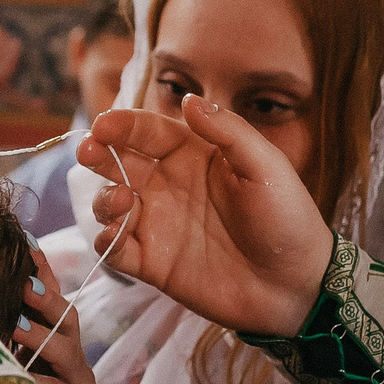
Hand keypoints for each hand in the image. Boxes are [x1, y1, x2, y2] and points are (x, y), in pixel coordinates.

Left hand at [11, 245, 107, 383]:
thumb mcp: (19, 367)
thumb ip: (6, 339)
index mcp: (55, 341)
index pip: (51, 298)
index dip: (42, 271)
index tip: (26, 243)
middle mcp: (71, 357)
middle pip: (67, 317)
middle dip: (45, 298)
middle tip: (23, 284)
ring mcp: (78, 382)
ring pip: (66, 350)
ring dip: (39, 336)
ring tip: (15, 327)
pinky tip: (22, 381)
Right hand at [81, 97, 333, 336]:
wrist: (295, 285)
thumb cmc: (287, 220)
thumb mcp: (266, 167)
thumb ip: (228, 131)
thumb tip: (189, 98)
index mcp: (194, 156)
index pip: (148, 132)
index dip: (123, 125)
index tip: (104, 125)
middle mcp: (169, 186)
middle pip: (120, 163)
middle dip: (98, 154)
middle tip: (88, 152)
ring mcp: (159, 225)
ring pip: (111, 203)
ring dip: (105, 198)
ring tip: (123, 201)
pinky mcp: (153, 264)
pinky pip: (116, 249)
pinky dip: (106, 241)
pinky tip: (115, 236)